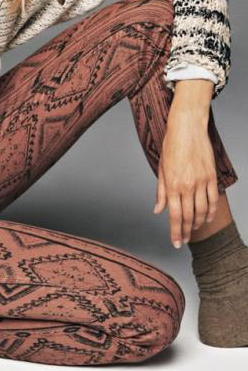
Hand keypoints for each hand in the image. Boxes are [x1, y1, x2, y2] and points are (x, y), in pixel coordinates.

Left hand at [153, 109, 219, 247]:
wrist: (187, 128)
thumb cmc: (172, 145)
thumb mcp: (161, 168)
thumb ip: (160, 191)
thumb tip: (157, 210)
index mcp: (172, 184)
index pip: (174, 215)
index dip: (176, 232)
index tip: (176, 243)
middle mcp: (187, 186)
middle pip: (188, 216)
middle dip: (186, 231)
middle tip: (185, 240)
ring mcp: (201, 182)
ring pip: (201, 210)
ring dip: (198, 223)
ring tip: (194, 229)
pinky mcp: (211, 177)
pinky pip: (213, 199)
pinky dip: (210, 211)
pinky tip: (207, 217)